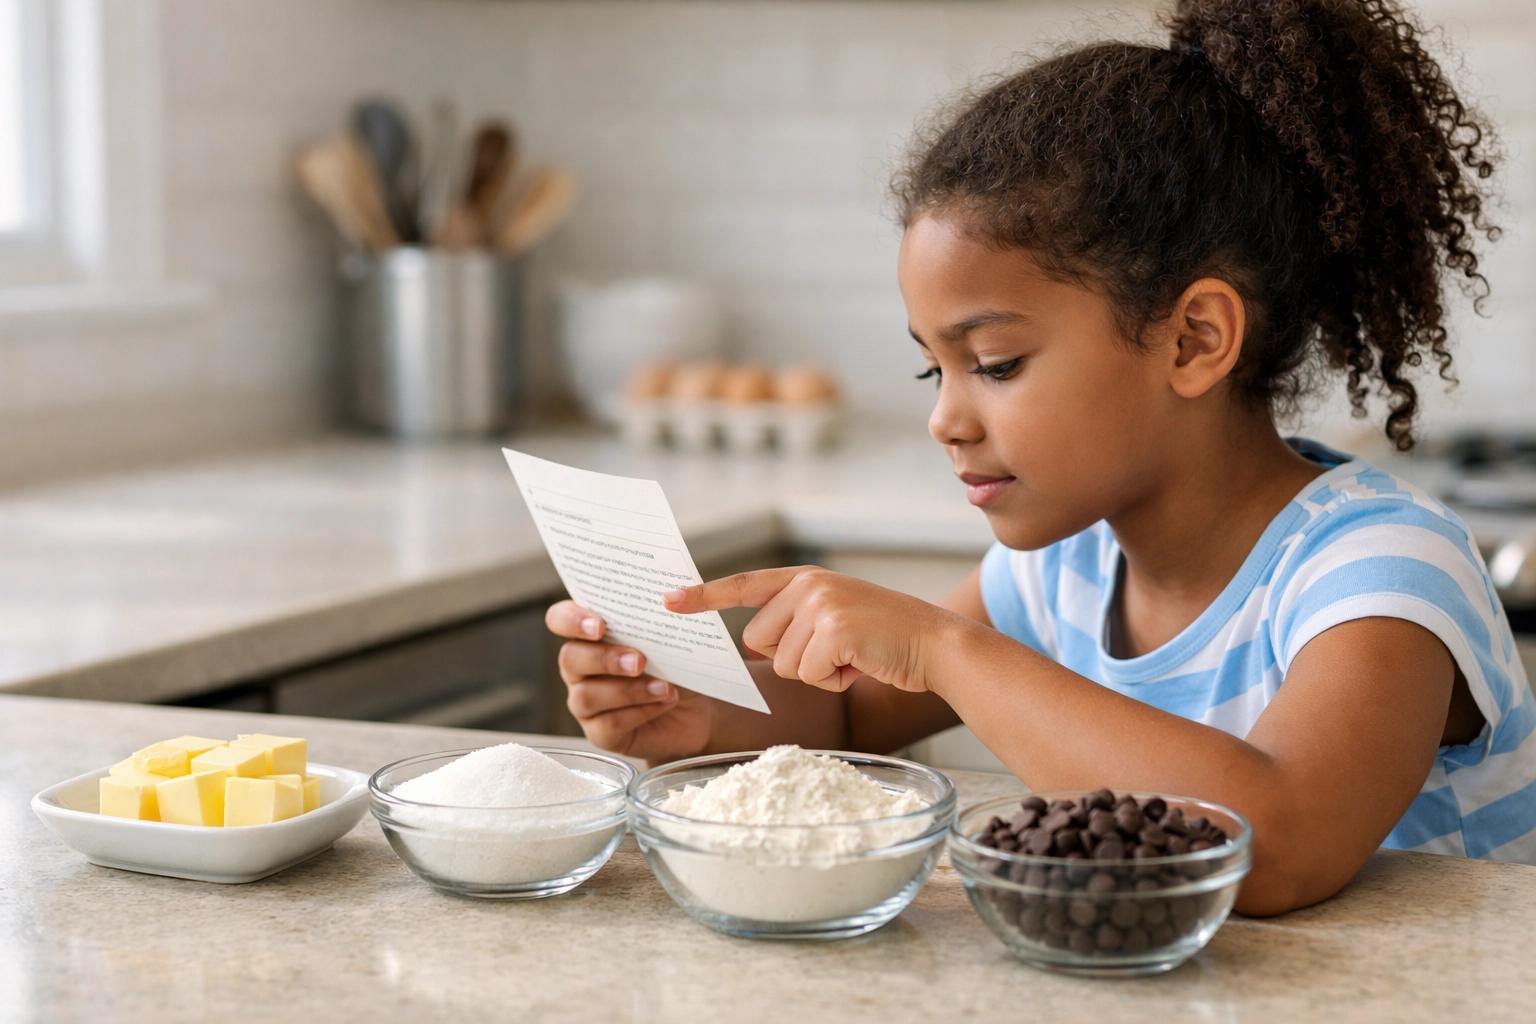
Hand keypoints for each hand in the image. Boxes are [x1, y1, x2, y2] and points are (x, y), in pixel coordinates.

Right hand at [544, 600, 712, 760]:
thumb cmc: (679, 667)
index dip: (571, 620)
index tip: (600, 625)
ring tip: (664, 687)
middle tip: (639, 661)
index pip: (561, 619)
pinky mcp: (600, 733)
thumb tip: (671, 600)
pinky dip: (640, 712)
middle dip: (605, 659)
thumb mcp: (673, 639)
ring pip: (587, 695)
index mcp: (590, 635)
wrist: (698, 713)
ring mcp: (586, 702)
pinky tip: (664, 703)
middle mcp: (581, 668)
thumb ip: (660, 621)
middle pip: (570, 658)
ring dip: (628, 690)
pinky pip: (608, 724)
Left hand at [663, 567, 954, 693]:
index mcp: (804, 579)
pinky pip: (808, 674)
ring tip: (853, 656)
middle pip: (758, 641)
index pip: (743, 585)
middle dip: (793, 659)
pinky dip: (834, 681)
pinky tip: (861, 663)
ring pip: (783, 663)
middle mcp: (808, 584)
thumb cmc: (884, 641)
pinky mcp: (833, 629)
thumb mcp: (834, 619)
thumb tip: (750, 644)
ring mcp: (820, 604)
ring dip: (817, 673)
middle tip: (838, 651)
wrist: (935, 645)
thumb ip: (793, 623)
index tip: (667, 600)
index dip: (703, 595)